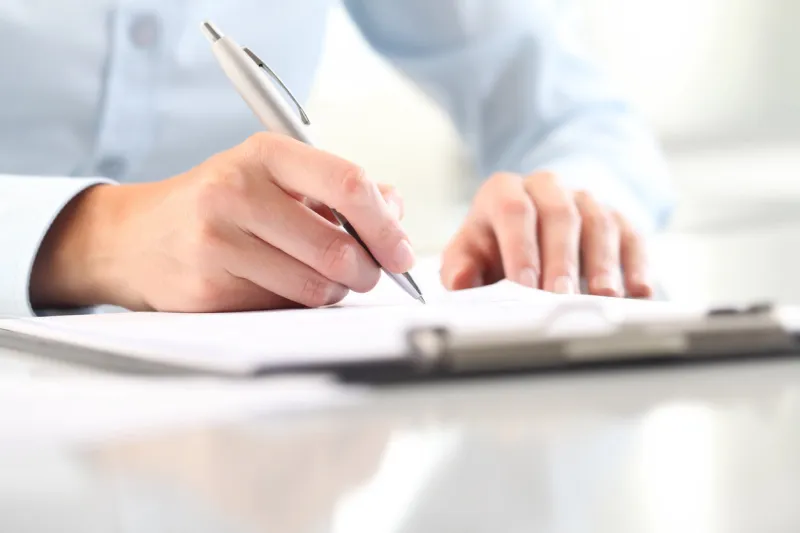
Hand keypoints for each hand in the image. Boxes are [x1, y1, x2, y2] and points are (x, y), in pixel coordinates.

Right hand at [30, 132, 412, 310]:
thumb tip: (395, 208)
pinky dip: (297, 304)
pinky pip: (283, 309)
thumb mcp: (274, 175)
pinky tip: (278, 286)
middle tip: (366, 273)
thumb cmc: (219, 203)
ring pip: (315, 287)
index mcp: (265, 154)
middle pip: (338, 248)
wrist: (136, 238)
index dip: (386, 226)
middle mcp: (237, 191)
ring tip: (320, 278)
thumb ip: (338, 189)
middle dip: (366, 271)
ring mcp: (217, 241)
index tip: (401, 252)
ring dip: (334, 291)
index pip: (348, 184)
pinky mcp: (208, 288)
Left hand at [441, 172, 651, 297]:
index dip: (520, 248)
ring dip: (602, 263)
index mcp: (505, 191)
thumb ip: (460, 266)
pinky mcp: (617, 219)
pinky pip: (631, 236)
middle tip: (561, 297)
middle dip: (561, 260)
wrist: (532, 224)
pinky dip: (637, 264)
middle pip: (560, 216)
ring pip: (598, 223)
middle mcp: (548, 188)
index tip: (523, 284)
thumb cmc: (496, 244)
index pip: (514, 210)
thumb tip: (459, 282)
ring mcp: (585, 201)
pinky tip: (638, 291)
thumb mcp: (470, 251)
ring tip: (603, 296)